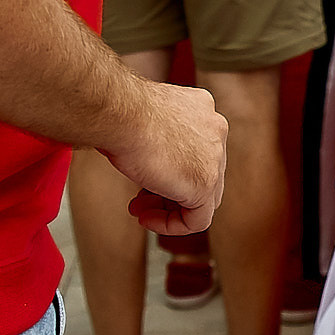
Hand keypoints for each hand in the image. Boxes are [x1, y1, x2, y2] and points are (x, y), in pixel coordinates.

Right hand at [106, 76, 228, 233]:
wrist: (120, 112)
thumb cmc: (119, 111)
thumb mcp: (144, 119)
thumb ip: (156, 138)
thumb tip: (147, 159)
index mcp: (202, 109)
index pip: (197, 151)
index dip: (169, 170)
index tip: (145, 179)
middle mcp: (215, 129)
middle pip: (202, 174)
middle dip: (169, 191)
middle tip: (141, 200)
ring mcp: (215, 157)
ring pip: (202, 198)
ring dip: (169, 210)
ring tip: (140, 212)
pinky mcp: (206, 183)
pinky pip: (198, 219)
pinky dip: (172, 225)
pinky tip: (147, 220)